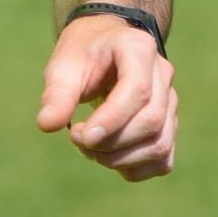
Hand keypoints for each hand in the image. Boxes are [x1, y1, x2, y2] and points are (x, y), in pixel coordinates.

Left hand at [33, 13, 176, 180]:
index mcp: (139, 49)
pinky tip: (108, 158)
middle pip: (151, 121)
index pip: (138, 90)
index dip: (112, 120)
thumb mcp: (64, 65)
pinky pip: (162, 160)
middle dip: (111, 142)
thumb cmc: (83, 54)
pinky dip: (135, 169)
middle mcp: (162, 74)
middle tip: (75, 138)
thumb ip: (57, 94)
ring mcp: (170, 101)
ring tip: (89, 150)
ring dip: (121, 159)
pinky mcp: (169, 124)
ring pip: (160, 144)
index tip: (81, 137)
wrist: (103, 47)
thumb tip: (47, 125)